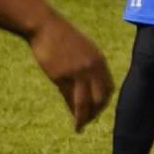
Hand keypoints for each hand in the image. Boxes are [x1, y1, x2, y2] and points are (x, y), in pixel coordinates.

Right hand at [27, 14, 113, 131]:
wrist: (44, 26)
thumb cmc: (60, 37)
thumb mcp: (79, 52)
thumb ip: (87, 70)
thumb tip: (86, 91)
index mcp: (99, 60)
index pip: (108, 88)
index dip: (104, 102)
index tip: (97, 110)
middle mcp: (92, 67)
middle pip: (100, 98)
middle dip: (96, 112)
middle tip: (89, 121)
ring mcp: (77, 72)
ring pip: (85, 103)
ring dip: (84, 118)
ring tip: (80, 127)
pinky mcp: (61, 76)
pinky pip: (69, 98)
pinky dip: (72, 112)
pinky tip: (72, 119)